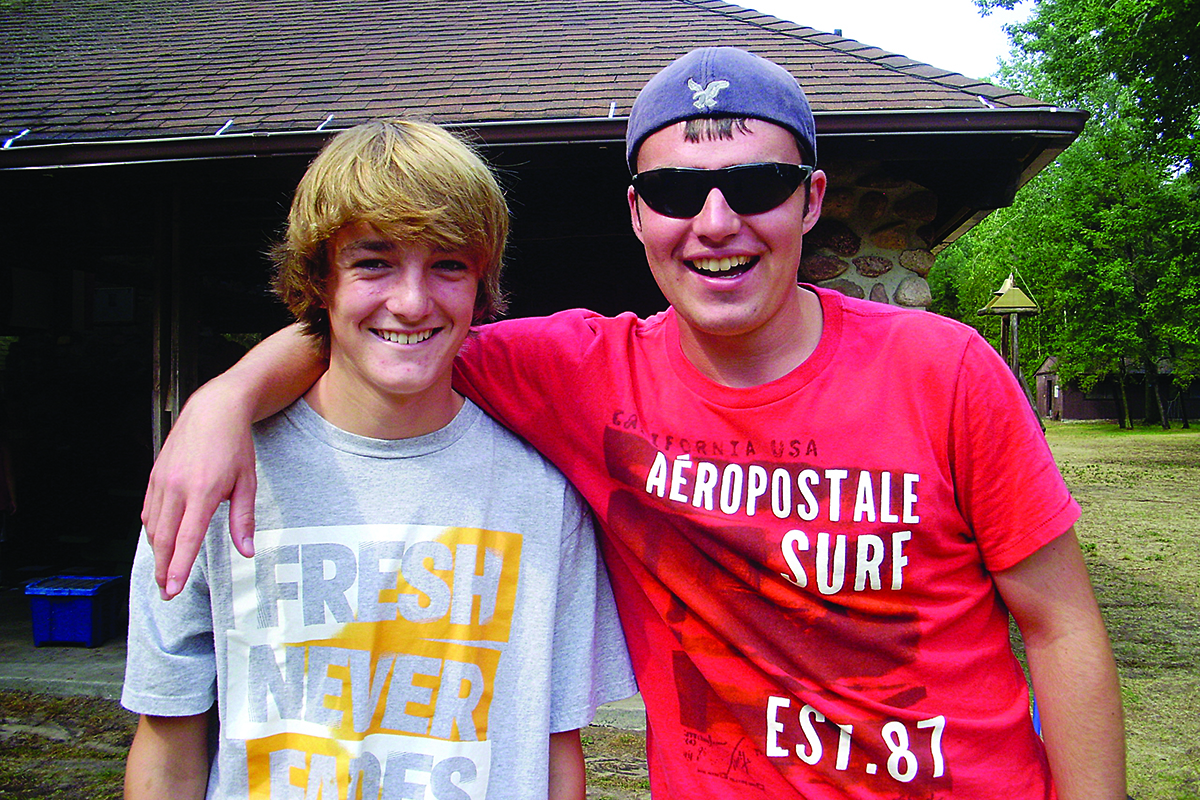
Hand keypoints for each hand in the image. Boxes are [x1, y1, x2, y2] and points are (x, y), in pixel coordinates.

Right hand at [141, 383, 257, 599]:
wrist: (213, 410)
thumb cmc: (234, 445)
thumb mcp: (247, 482)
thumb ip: (243, 519)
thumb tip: (246, 551)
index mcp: (202, 491)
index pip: (187, 539)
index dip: (179, 567)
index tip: (173, 588)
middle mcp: (176, 488)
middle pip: (164, 539)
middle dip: (163, 569)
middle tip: (166, 591)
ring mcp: (161, 481)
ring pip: (153, 527)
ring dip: (157, 552)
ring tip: (164, 571)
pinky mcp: (154, 475)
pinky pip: (148, 510)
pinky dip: (152, 529)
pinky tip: (160, 540)